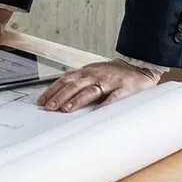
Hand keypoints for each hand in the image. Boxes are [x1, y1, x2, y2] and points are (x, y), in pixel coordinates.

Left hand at [36, 59, 160, 112]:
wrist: (139, 68)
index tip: (41, 101)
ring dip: (77, 100)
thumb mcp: (93, 73)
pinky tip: (97, 112)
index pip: (65, 80)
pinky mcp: (124, 89)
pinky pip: (114, 97)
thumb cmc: (113, 73)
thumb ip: (78, 81)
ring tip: (66, 109)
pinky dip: (105, 104)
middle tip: (49, 107)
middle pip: (74, 85)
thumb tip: (58, 93)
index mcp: (86, 72)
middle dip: (60, 96)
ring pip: (90, 91)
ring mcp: (110, 81)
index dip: (52, 90)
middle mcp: (95, 75)